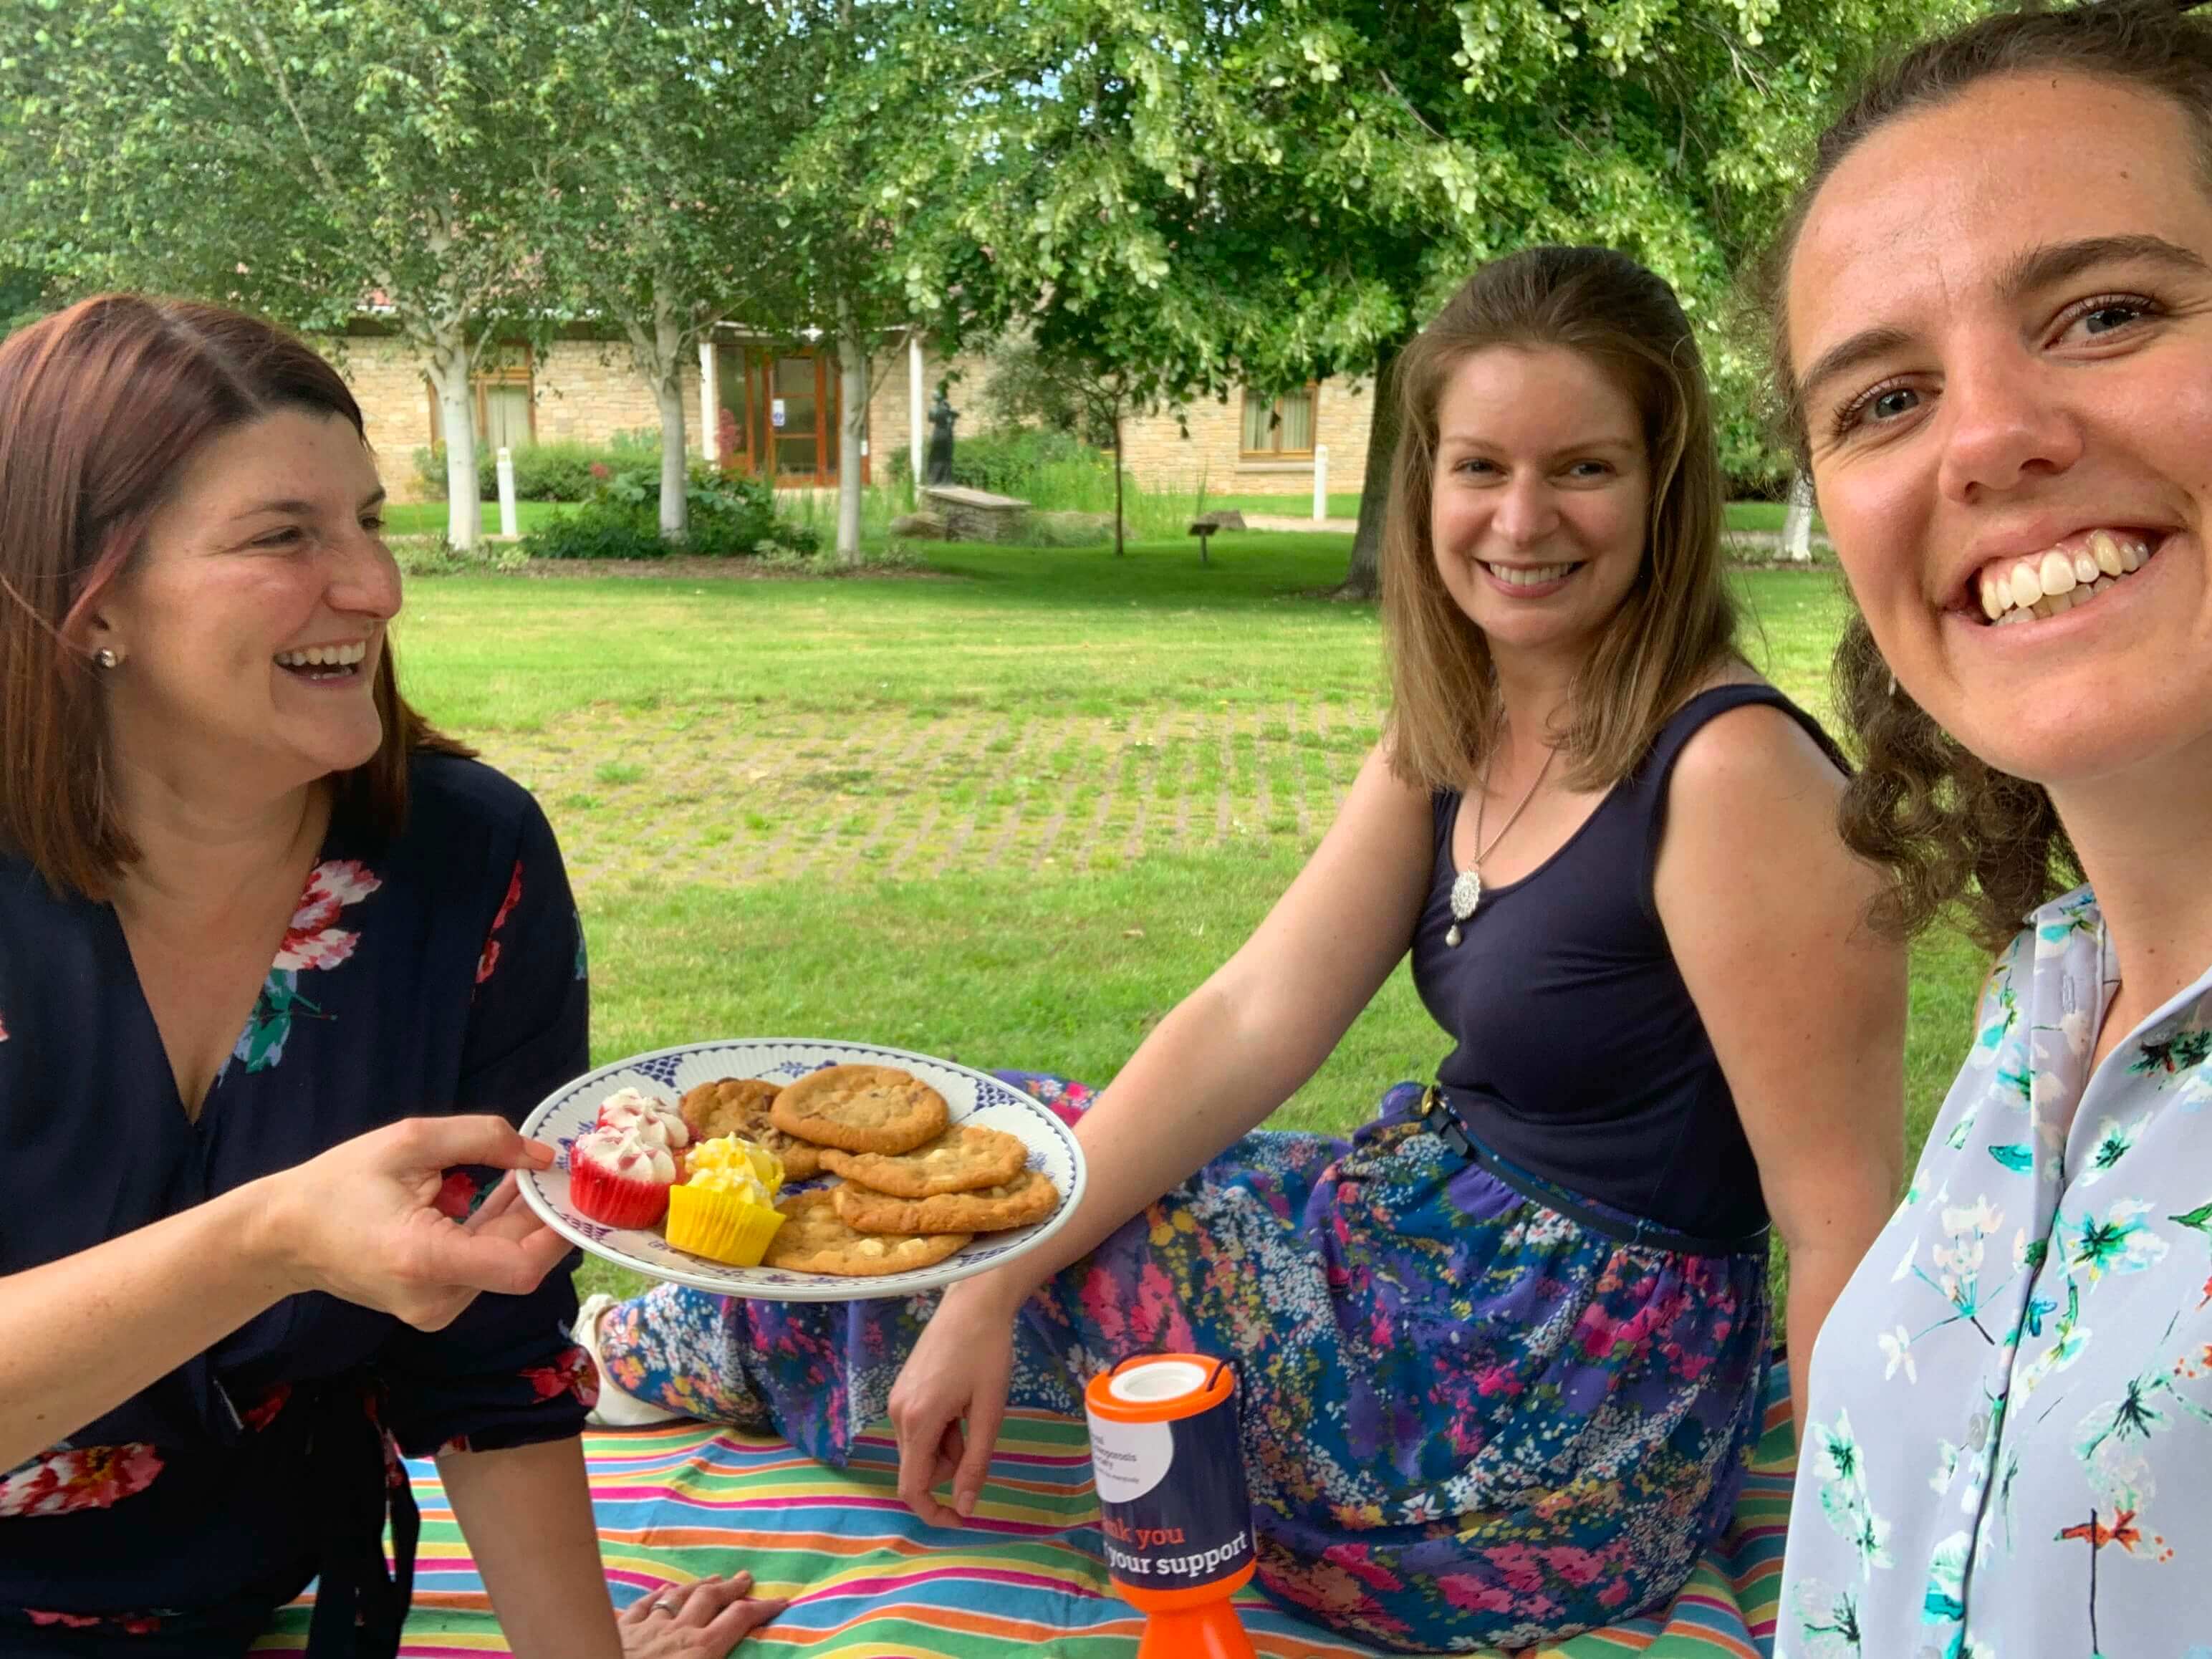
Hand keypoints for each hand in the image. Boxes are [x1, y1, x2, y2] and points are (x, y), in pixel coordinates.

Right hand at [256, 1115, 573, 1329]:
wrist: (283, 1236)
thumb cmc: (339, 1184)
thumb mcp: (410, 1142)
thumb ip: (483, 1139)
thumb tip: (541, 1154)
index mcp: (423, 1260)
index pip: (520, 1267)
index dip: (556, 1232)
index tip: (571, 1189)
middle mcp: (433, 1297)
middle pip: (516, 1261)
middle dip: (541, 1214)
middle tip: (556, 1166)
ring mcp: (433, 1310)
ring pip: (502, 1264)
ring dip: (521, 1220)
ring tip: (524, 1171)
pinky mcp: (433, 1307)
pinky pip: (482, 1268)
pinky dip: (497, 1232)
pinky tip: (501, 1193)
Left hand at [618, 1573, 786, 1656]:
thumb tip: (734, 1650)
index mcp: (700, 1650)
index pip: (739, 1621)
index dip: (762, 1609)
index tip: (781, 1600)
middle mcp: (677, 1631)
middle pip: (710, 1600)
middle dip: (731, 1588)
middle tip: (746, 1577)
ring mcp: (647, 1627)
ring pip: (677, 1597)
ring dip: (698, 1586)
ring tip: (712, 1578)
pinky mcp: (620, 1629)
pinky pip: (642, 1605)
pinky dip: (657, 1595)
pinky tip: (663, 1589)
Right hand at [888, 1282, 1018, 1526]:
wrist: (973, 1302)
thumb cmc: (988, 1353)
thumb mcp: (990, 1411)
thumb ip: (975, 1462)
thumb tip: (966, 1508)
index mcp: (917, 1421)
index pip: (912, 1487)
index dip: (934, 1512)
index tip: (962, 1518)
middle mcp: (897, 1414)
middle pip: (918, 1468)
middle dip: (949, 1467)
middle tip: (979, 1434)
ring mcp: (896, 1400)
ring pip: (919, 1448)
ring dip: (947, 1446)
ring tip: (972, 1409)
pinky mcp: (901, 1390)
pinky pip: (917, 1428)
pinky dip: (940, 1429)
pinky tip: (959, 1400)